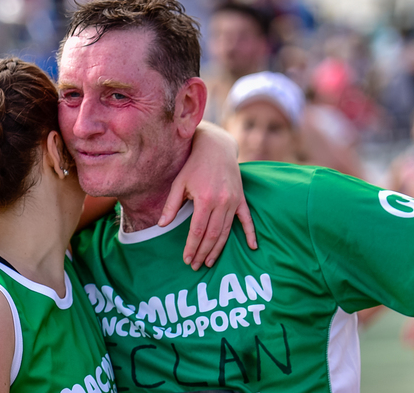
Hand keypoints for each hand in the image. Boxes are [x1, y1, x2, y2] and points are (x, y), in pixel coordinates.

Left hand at [163, 127, 258, 269]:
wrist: (216, 147)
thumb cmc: (194, 165)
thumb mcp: (179, 182)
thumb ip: (171, 205)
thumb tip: (161, 225)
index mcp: (205, 198)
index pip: (198, 230)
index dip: (192, 247)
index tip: (186, 259)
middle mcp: (222, 201)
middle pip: (213, 235)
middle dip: (203, 252)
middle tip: (196, 265)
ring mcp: (234, 201)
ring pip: (226, 231)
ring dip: (219, 249)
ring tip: (210, 262)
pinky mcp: (241, 199)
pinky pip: (247, 220)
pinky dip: (250, 234)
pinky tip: (252, 247)